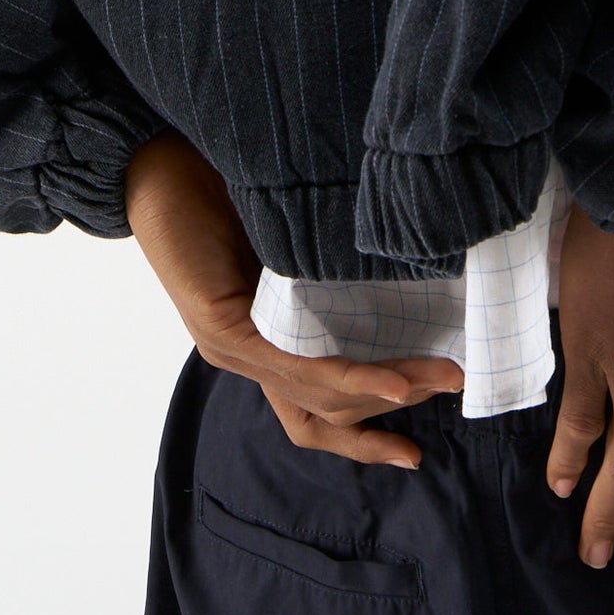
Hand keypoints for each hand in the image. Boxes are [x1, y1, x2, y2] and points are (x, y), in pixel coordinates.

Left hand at [123, 133, 463, 468]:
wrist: (157, 162)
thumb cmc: (224, 185)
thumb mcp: (291, 231)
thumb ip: (330, 261)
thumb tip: (403, 256)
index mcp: (265, 342)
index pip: (316, 413)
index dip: (365, 438)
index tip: (415, 452)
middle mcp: (247, 356)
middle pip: (328, 412)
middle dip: (397, 409)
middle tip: (456, 384)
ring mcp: (231, 348)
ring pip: (318, 395)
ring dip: (384, 394)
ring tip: (438, 380)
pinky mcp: (221, 329)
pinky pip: (293, 367)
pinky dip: (346, 377)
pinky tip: (390, 380)